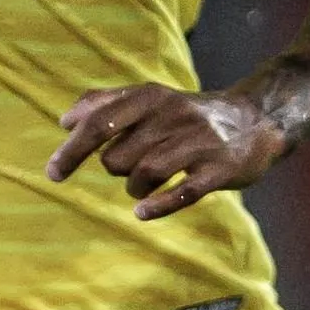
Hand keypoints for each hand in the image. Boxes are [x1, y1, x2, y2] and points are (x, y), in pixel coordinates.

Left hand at [46, 84, 288, 219]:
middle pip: (117, 157)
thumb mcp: (148, 96)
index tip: (53, 173)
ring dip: (134, 189)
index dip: (71, 151)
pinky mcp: (221, 170)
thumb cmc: (186, 113)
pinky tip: (142, 213)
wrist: (256, 120)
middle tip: (126, 168)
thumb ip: (103, 102)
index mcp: (148, 97)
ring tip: (141, 187)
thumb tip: (64, 121)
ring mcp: (199, 143)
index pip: (97, 124)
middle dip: (113, 170)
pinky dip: (158, 206)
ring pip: (144, 174)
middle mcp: (172, 116)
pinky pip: (182, 194)